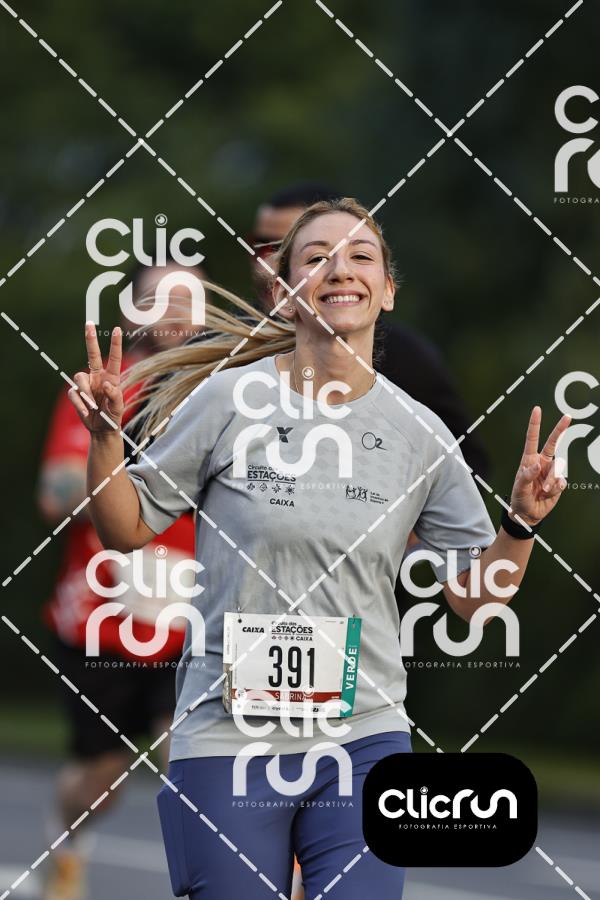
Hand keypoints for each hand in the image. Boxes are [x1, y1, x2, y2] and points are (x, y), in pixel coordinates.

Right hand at [68, 323, 123, 433]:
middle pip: (92, 354)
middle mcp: (98, 376)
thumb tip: (107, 384)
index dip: (115, 344)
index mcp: (111, 377)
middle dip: (90, 338)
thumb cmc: (113, 416)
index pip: (114, 358)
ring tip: (93, 406)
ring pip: (79, 377)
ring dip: (86, 393)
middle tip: (89, 323)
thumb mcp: (118, 408)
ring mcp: (86, 384)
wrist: (101, 429)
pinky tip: (86, 411)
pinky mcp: (76, 393)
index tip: (117, 329)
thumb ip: (115, 395)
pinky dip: (80, 404)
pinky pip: (74, 394)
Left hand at [509, 406, 570, 526]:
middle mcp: (542, 463)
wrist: (529, 514)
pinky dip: (556, 488)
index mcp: (529, 460)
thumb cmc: (520, 498)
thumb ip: (527, 476)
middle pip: (553, 443)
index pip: (532, 439)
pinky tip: (550, 492)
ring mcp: (551, 472)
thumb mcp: (519, 488)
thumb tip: (536, 464)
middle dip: (560, 429)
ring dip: (551, 480)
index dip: (535, 425)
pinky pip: (562, 481)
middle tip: (567, 416)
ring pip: (558, 468)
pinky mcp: (559, 482)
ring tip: (543, 490)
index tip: (537, 410)